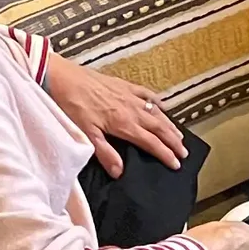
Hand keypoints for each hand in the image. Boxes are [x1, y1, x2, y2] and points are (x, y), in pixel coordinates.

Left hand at [47, 56, 188, 175]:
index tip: (177, 164)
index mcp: (124, 124)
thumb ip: (105, 153)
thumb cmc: (72, 106)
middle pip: (158, 127)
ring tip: (180, 135)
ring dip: (169, 124)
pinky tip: (163, 106)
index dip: (165, 154)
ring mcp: (129, 95)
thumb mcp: (86, 133)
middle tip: (185, 152)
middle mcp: (132, 109)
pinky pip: (146, 94)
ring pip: (156, 112)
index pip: (150, 142)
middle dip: (173, 141)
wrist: (63, 77)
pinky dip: (157, 102)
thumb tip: (120, 172)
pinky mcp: (123, 85)